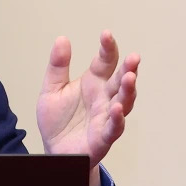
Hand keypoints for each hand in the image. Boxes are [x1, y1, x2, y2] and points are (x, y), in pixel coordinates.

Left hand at [37, 30, 139, 170]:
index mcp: (93, 83)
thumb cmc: (57, 121)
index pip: (105, 62)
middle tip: (133, 57)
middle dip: (128, 68)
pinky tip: (117, 109)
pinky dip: (117, 119)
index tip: (106, 34)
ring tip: (129, 78)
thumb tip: (62, 39)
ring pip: (124, 102)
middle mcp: (104, 98)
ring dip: (128, 91)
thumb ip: (57, 66)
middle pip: (120, 80)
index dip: (108, 48)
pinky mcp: (103, 136)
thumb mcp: (51, 89)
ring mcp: (106, 117)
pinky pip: (114, 127)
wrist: (53, 151)